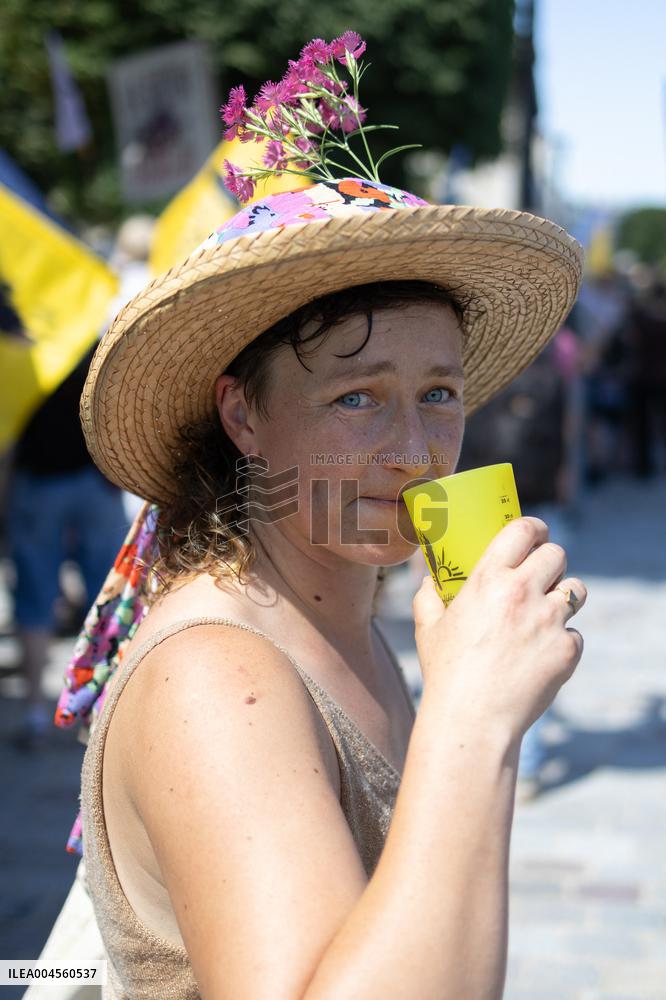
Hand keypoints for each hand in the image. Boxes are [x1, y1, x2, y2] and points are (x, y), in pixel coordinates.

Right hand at [412, 517, 585, 740]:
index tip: (536, 534)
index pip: (524, 530)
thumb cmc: (446, 673)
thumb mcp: (428, 630)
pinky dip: (562, 642)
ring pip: (575, 590)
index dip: (535, 528)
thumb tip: (428, 582)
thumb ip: (427, 599)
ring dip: (564, 596)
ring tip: (547, 613)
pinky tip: (541, 656)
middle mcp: (523, 592)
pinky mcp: (567, 650)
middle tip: (541, 575)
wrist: (473, 719)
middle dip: (551, 561)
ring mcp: (550, 621)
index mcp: (489, 579)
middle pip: (557, 554)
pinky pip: (574, 634)